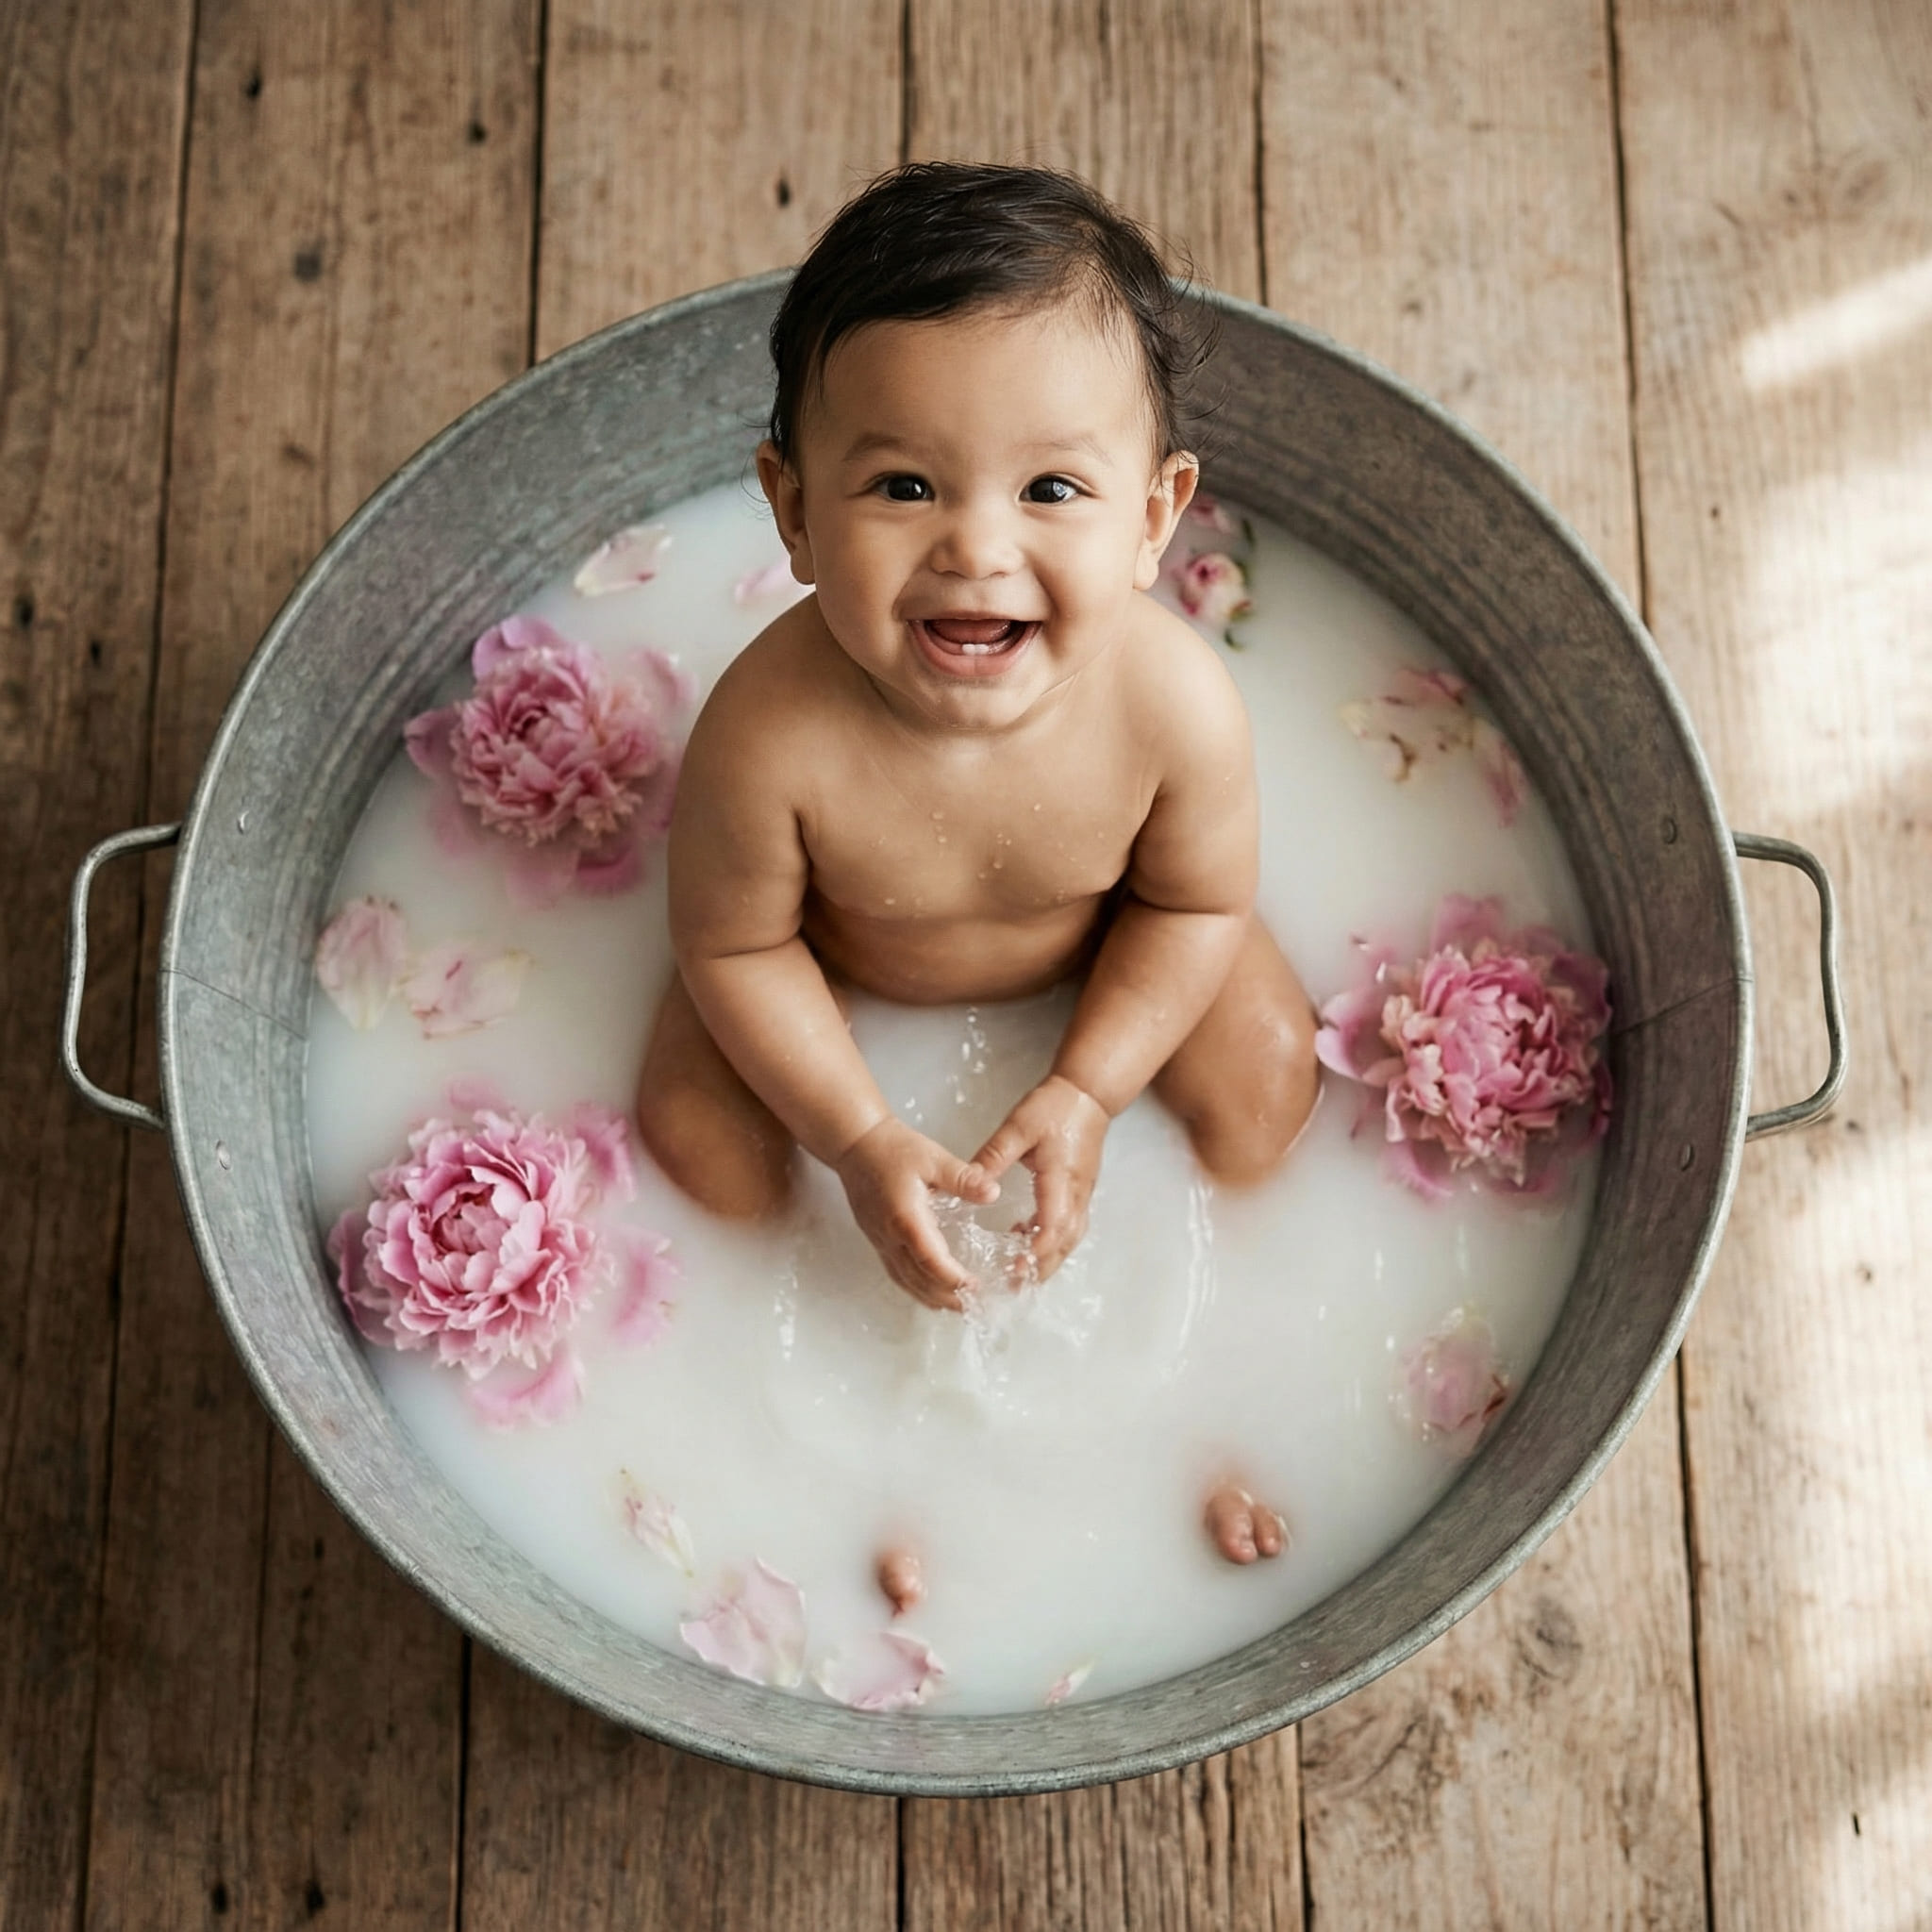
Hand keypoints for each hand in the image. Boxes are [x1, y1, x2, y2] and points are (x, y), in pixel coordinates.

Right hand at [833, 1117, 998, 1311]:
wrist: (855, 1143)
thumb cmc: (891, 1148)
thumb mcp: (933, 1157)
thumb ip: (963, 1178)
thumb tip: (993, 1191)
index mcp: (905, 1218)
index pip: (931, 1261)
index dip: (953, 1279)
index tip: (975, 1287)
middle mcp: (889, 1236)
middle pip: (918, 1280)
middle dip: (946, 1297)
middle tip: (974, 1306)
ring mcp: (880, 1240)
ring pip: (905, 1281)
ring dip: (930, 1297)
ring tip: (956, 1306)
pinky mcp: (876, 1238)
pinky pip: (895, 1272)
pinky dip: (915, 1287)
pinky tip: (929, 1290)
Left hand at [971, 1075, 1110, 1281]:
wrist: (1088, 1094)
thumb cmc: (1054, 1106)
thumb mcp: (1018, 1126)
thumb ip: (994, 1156)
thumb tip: (971, 1184)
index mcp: (1061, 1180)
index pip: (1052, 1228)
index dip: (1034, 1253)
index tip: (1013, 1268)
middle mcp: (1076, 1193)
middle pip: (1065, 1243)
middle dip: (1041, 1268)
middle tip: (1014, 1286)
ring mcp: (1082, 1193)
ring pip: (1070, 1238)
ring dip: (1048, 1258)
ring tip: (1019, 1271)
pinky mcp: (1080, 1190)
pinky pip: (1070, 1225)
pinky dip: (1051, 1240)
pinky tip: (1026, 1236)